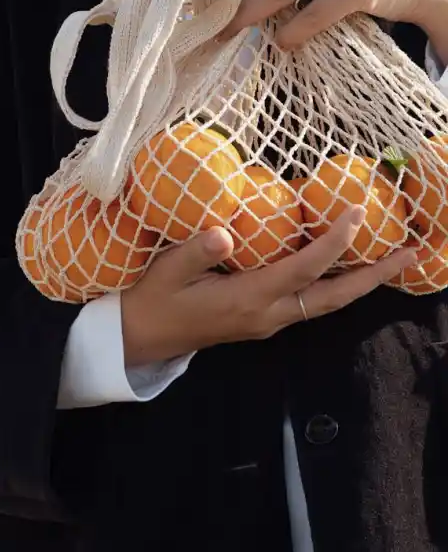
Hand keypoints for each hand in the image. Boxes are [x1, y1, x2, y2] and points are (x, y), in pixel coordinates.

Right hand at [120, 208, 416, 366]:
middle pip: (333, 298)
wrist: (139, 338)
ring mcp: (268, 322)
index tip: (358, 212)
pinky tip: (345, 266)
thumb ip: (194, 251)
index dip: (333, 241)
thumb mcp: (165, 272)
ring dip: (361, 282)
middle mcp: (267, 316)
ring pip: (327, 303)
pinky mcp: (263, 321)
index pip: (303, 269)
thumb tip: (225, 232)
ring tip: (392, 259)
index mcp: (246, 300)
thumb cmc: (151, 300)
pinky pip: (311, 302)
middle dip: (374, 276)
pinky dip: (336, 284)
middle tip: (411, 253)